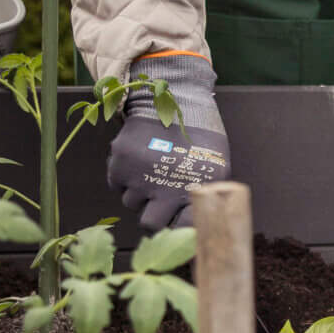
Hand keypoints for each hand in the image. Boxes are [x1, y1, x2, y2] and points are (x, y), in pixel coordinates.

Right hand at [105, 53, 228, 230]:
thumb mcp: (215, 168)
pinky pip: (117, 185)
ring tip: (153, 171)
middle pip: (151, 224)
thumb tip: (201, 224)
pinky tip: (139, 162)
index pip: (183, 230)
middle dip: (155, 214)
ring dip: (140, 192)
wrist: (176, 101)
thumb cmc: (200, 137)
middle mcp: (163, 191)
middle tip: (161, 200)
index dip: (181, 231)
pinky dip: (125, 177)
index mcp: (191, 194)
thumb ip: (206, 197)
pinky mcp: (119, 166)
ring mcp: (138, 179)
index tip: (179, 226)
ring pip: (131, 203)